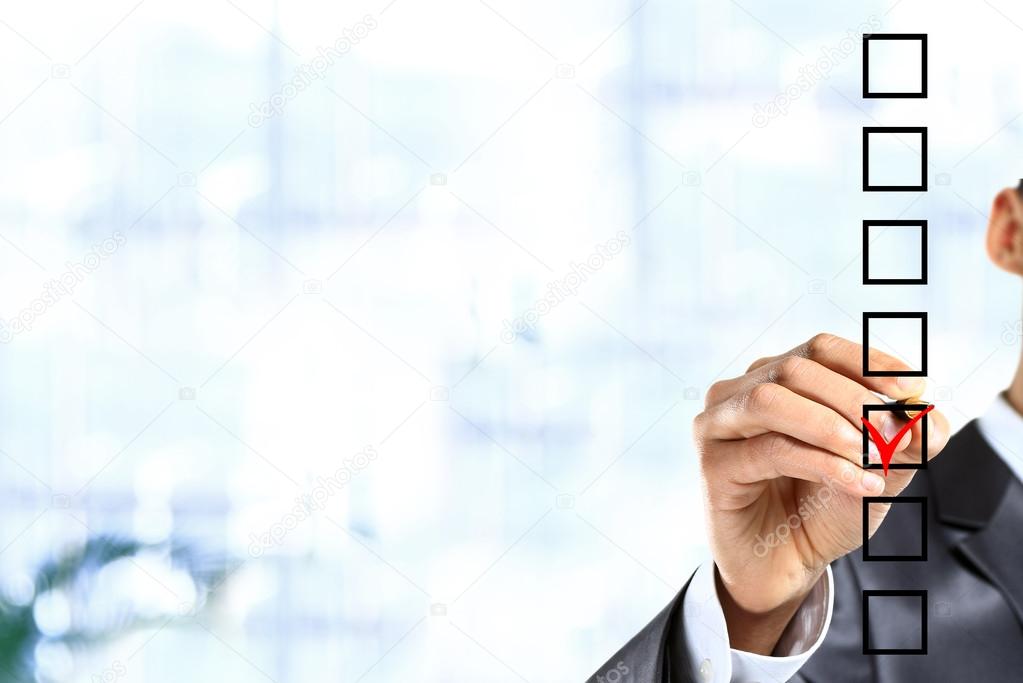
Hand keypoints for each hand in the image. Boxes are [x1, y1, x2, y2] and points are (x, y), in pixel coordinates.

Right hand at [693, 333, 949, 653]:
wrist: (786, 566)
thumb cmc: (823, 508)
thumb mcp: (879, 470)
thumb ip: (907, 441)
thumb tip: (929, 415)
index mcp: (777, 378)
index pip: (821, 349)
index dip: (868, 362)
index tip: (914, 391)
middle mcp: (740, 391)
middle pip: (796, 368)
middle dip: (854, 398)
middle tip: (895, 433)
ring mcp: (719, 424)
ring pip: (771, 399)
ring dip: (831, 425)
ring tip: (874, 456)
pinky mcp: (713, 463)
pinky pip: (770, 450)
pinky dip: (822, 463)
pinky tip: (859, 482)